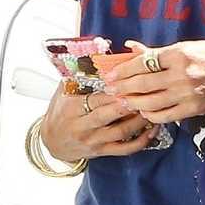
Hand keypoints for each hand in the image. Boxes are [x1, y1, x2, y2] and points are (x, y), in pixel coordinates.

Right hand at [40, 81, 158, 161]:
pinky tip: (152, 130)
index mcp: (73, 108)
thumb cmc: (60, 112)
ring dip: (139, 121)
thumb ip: (77, 75)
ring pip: (121, 132)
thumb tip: (96, 53)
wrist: (51, 142)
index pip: (96, 99)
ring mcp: (94, 141)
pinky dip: (141, 141)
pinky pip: (124, 149)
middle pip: (109, 116)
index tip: (128, 82)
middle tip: (145, 94)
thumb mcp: (62, 91)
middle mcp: (83, 126)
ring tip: (153, 108)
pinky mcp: (102, 151)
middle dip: (128, 105)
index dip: (114, 92)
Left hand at [97, 40, 204, 122]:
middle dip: (122, 87)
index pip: (143, 62)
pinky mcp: (192, 108)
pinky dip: (151, 115)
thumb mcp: (186, 47)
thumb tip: (131, 47)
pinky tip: (143, 111)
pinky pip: (164, 115)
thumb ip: (158, 52)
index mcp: (178, 54)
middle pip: (142, 83)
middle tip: (110, 89)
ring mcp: (187, 93)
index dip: (123, 70)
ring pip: (150, 102)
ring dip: (133, 103)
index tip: (111, 74)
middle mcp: (181, 74)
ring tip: (123, 101)